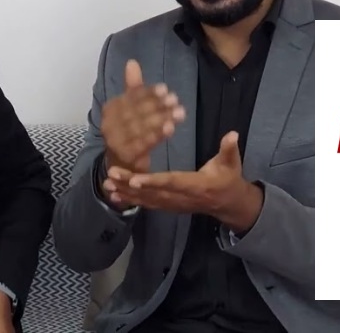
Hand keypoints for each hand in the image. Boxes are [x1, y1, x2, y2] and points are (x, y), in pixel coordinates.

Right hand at [100, 59, 185, 174]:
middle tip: (175, 100)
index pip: (130, 97)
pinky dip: (157, 135)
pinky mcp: (124, 156)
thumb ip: (133, 88)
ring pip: (141, 127)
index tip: (165, 88)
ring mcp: (115, 141)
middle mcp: (108, 124)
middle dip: (157, 105)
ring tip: (180, 113)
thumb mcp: (130, 109)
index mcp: (110, 109)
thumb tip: (132, 62)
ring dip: (161, 119)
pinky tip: (171, 129)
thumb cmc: (128, 134)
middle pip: (136, 112)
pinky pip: (143, 144)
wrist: (120, 167)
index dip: (147, 93)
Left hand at [104, 131, 263, 232]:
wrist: (228, 203)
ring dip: (126, 192)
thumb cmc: (228, 178)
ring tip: (107, 183)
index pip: (172, 183)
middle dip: (131, 185)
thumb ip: (230, 149)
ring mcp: (173, 204)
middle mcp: (181, 197)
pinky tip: (113, 194)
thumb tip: (233, 134)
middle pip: (153, 192)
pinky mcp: (168, 205)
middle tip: (111, 174)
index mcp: (196, 185)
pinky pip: (146, 204)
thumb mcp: (232, 163)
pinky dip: (130, 200)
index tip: (136, 180)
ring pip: (147, 199)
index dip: (154, 182)